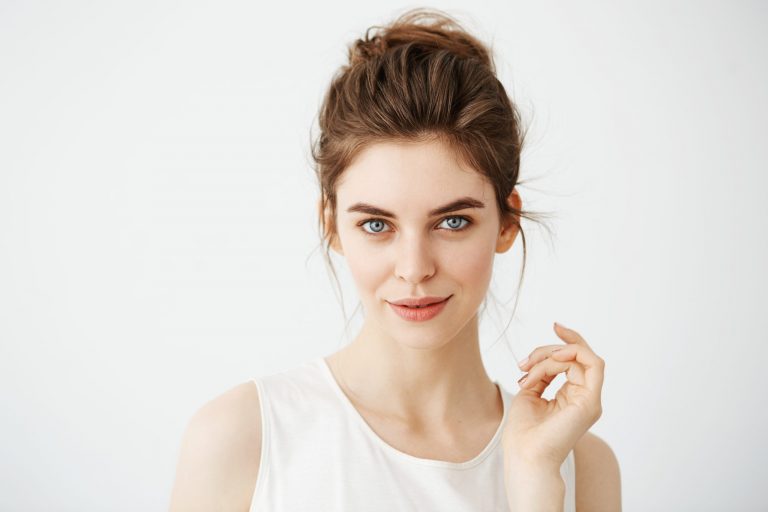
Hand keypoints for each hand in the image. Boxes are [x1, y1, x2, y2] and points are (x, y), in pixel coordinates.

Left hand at [502, 322, 604, 469]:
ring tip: (529, 369)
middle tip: (525, 362)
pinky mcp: (590, 402)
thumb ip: (541, 374)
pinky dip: (572, 354)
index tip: (554, 326)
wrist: (525, 455)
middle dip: (550, 349)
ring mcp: (590, 400)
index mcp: (573, 397)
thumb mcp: (530, 393)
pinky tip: (553, 358)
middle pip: (578, 355)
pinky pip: (593, 364)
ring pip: (581, 357)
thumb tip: (544, 359)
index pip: (576, 361)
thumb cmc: (524, 432)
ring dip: (551, 356)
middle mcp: (585, 397)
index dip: (565, 342)